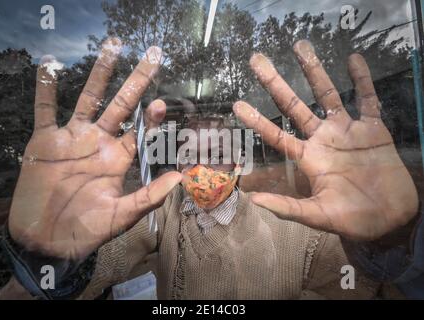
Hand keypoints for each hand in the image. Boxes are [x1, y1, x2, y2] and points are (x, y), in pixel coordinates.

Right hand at [8, 38, 180, 259]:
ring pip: (88, 99)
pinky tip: (47, 66)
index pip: (141, 132)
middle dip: (137, 82)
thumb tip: (179, 178)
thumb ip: (148, 197)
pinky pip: (45, 111)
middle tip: (154, 56)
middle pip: (121, 105)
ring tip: (113, 46)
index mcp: (118, 159)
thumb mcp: (121, 216)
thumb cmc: (86, 231)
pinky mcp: (45, 141)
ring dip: (99, 74)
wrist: (47, 240)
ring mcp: (73, 139)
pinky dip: (45, 90)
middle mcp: (99, 143)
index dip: (153, 118)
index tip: (163, 103)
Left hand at [234, 40, 418, 240]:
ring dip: (314, 71)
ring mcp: (348, 132)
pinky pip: (368, 99)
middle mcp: (323, 140)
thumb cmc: (352, 220)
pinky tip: (353, 60)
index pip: (276, 135)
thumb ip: (288, 207)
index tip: (236, 104)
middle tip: (256, 60)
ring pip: (328, 95)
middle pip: (294, 106)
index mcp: (308, 159)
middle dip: (275, 84)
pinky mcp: (374, 129)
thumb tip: (253, 201)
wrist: (391, 219)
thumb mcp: (318, 216)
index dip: (257, 121)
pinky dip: (362, 80)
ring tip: (299, 45)